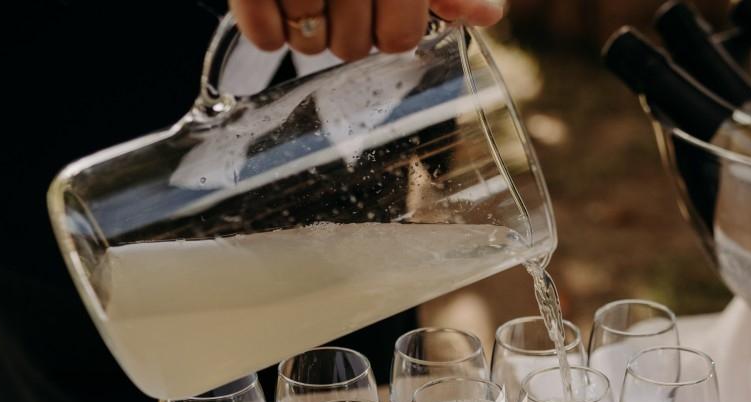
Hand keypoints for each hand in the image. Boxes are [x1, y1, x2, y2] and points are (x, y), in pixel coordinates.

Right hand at [230, 0, 504, 60]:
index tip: (385, 14)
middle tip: (342, 4)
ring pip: (310, 43)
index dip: (394, 33)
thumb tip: (486, 16)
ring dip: (309, 31)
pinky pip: (264, 33)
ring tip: (309, 2)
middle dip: (350, 32)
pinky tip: (276, 9)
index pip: (400, 36)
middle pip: (353, 47)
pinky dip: (268, 30)